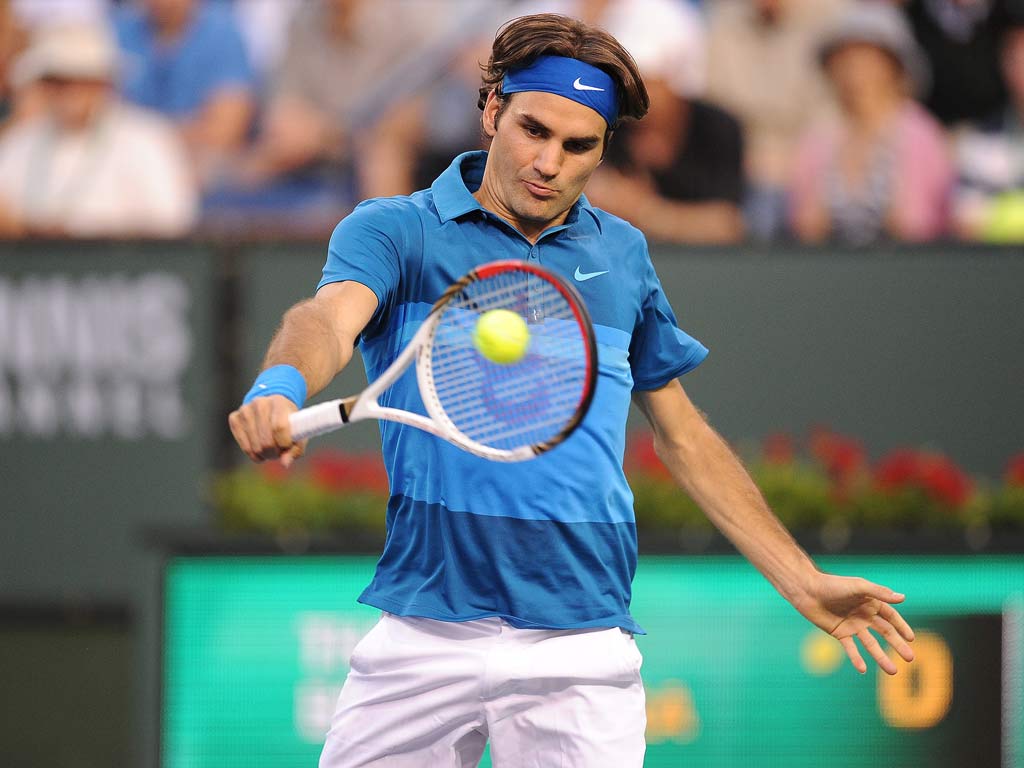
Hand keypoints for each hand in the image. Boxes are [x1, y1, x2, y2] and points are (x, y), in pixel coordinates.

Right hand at [228, 394, 306, 467]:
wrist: (273, 406)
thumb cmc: (289, 421)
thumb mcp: (299, 431)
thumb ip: (296, 449)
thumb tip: (285, 463)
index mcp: (279, 402)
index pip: (279, 428)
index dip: (285, 443)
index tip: (287, 446)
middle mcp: (260, 403)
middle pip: (266, 441)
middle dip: (274, 452)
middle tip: (278, 451)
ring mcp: (245, 410)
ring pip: (255, 447)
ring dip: (265, 455)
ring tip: (270, 449)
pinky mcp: (234, 418)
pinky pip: (245, 447)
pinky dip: (254, 455)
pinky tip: (260, 450)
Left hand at [794, 573, 914, 674]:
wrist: (808, 591)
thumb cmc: (833, 585)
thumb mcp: (858, 587)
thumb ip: (879, 593)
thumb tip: (903, 598)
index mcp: (870, 602)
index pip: (891, 617)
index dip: (902, 627)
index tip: (912, 639)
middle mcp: (863, 615)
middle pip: (885, 632)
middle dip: (897, 645)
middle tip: (910, 658)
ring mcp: (852, 625)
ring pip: (870, 644)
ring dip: (881, 657)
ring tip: (893, 671)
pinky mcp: (839, 633)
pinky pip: (851, 649)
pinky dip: (857, 659)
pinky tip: (863, 669)